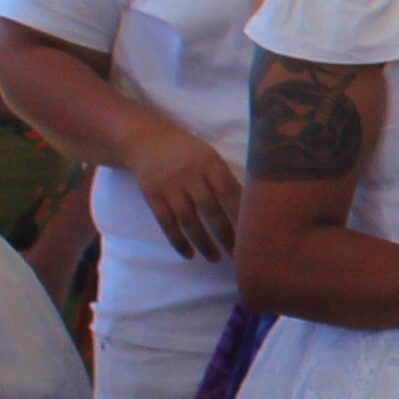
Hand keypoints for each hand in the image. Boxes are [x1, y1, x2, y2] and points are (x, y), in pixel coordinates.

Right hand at [132, 131, 245, 262]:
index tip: (253, 234)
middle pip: (211, 210)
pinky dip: (178, 241)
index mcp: (210, 163)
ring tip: (216, 258)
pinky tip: (189, 255)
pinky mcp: (153, 196)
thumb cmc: (187, 152)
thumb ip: (225, 179)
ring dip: (203, 243)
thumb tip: (249, 208)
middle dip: (226, 235)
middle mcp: (190, 175)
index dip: (241, 215)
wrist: (145, 139)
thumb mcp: (209, 156)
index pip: (230, 192)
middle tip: (238, 255)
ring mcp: (170, 186)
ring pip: (189, 221)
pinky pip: (166, 223)